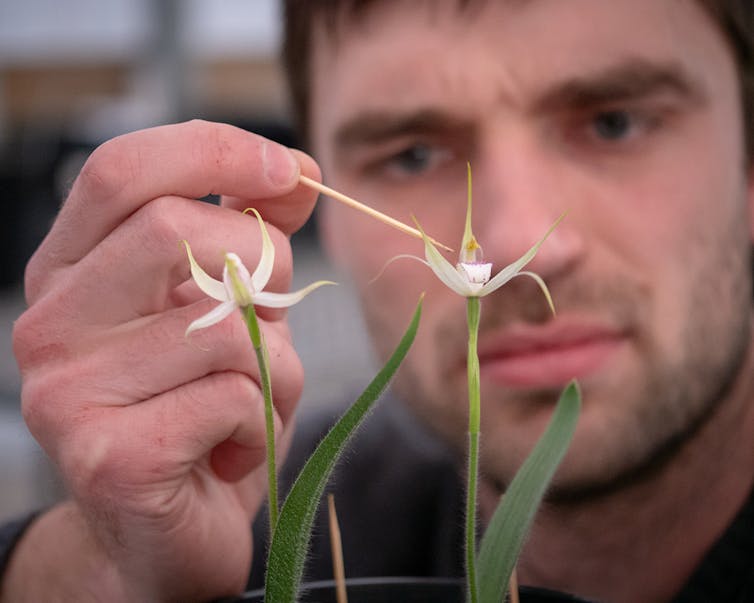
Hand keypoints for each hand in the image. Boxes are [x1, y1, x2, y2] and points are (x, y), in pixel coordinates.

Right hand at [8, 120, 319, 600]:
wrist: (167, 534)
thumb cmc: (203, 411)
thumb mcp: (230, 311)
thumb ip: (249, 239)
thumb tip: (294, 171)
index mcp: (73, 273)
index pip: (123, 171)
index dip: (216, 151)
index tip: (290, 171)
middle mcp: (52, 323)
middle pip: (175, 232)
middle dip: (264, 265)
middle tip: (274, 315)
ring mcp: (69, 392)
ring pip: (225, 327)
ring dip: (278, 367)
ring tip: (252, 405)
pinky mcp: (111, 457)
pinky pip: (234, 399)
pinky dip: (263, 423)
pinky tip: (233, 452)